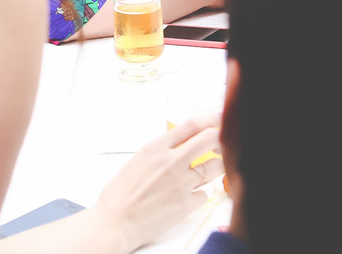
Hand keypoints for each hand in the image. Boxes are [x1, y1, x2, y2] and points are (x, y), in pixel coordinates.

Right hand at [90, 114, 223, 250]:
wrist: (115, 223)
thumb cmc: (119, 195)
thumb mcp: (138, 162)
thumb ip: (160, 154)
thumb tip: (177, 150)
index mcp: (156, 148)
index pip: (192, 125)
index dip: (210, 119)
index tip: (219, 119)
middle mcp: (171, 161)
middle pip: (210, 140)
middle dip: (222, 138)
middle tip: (225, 142)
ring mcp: (182, 182)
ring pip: (215, 167)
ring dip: (216, 168)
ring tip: (209, 171)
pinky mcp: (187, 203)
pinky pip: (205, 194)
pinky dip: (200, 195)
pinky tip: (189, 197)